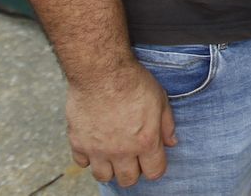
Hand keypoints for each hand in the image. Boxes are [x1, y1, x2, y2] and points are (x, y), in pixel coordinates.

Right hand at [66, 60, 177, 186]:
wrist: (101, 71)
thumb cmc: (132, 81)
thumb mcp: (160, 98)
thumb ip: (166, 124)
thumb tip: (171, 142)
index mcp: (145, 142)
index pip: (154, 172)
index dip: (155, 167)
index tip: (152, 159)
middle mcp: (122, 151)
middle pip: (128, 180)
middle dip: (133, 171)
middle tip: (132, 157)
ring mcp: (98, 149)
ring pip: (103, 176)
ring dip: (110, 168)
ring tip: (113, 154)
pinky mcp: (78, 143)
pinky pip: (81, 163)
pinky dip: (88, 157)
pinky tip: (95, 144)